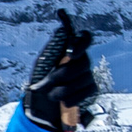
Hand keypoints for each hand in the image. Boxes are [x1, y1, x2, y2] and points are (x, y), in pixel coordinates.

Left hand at [21, 10, 98, 130]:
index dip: (81, 44)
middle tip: (49, 81)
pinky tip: (63, 101)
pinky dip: (71, 98)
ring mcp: (88, 74)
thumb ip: (53, 46)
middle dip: (64, 74)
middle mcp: (82, 59)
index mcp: (70, 49)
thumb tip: (62, 29)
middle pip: (84, 62)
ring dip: (64, 89)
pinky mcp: (91, 89)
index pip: (85, 38)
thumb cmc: (41, 77)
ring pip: (84, 79)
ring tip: (51, 95)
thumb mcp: (42, 61)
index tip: (70, 54)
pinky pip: (86, 93)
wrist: (40, 102)